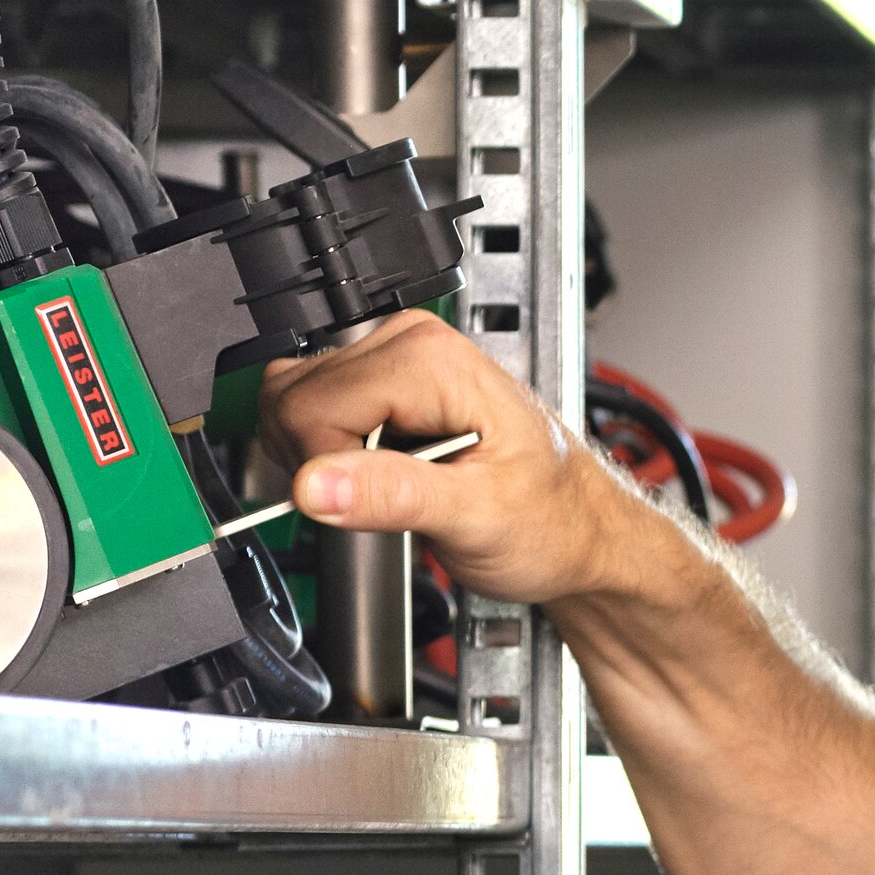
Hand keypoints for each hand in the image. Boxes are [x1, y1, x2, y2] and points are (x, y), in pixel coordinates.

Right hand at [257, 311, 689, 611]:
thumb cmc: (553, 521)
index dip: (323, 467)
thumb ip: (392, 497)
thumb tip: (315, 484)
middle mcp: (410, 343)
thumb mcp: (478, 518)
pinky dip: (328, 453)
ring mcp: (394, 359)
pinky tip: (381, 474)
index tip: (363, 505)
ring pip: (293, 401)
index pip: (310, 404)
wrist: (581, 531)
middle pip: (293, 397)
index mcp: (432, 360)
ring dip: (320, 458)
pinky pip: (314, 410)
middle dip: (318, 462)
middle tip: (380, 501)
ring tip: (387, 487)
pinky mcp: (383, 383)